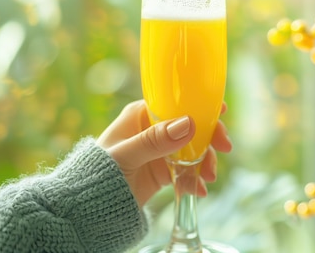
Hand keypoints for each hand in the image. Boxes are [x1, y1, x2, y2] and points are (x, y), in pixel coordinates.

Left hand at [96, 100, 231, 207]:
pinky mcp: (163, 172)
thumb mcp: (126, 155)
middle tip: (225, 148)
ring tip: (208, 178)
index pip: (175, 103)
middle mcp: (153, 130)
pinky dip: (196, 180)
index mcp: (140, 116)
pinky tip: (199, 190)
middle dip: (210, 138)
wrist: (89, 210)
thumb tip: (189, 123)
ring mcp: (160, 152)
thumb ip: (155, 140)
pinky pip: (187, 172)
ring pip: (194, 150)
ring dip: (206, 162)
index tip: (221, 111)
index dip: (200, 106)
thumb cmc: (98, 175)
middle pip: (191, 126)